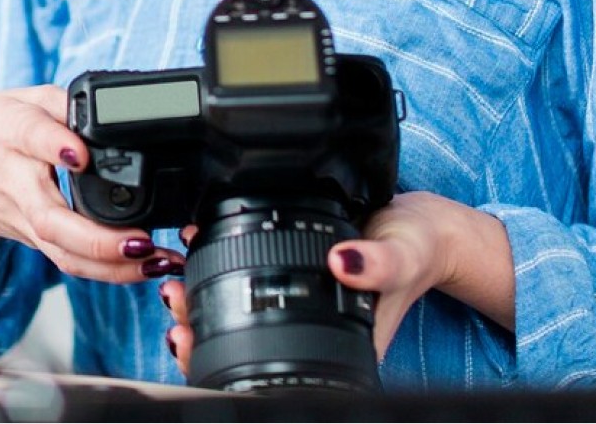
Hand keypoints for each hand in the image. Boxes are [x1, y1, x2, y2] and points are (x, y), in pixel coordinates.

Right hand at [0, 87, 184, 319]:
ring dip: (112, 268)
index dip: (55, 145)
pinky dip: (109, 272)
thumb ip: (63, 102)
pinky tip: (146, 269)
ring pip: (63, 255)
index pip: (30, 138)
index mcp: (11, 135)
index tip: (79, 154)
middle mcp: (16, 184)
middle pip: (51, 220)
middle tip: (140, 242)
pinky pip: (70, 262)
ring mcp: (24, 221)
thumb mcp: (19, 99)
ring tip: (157, 262)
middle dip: (98, 239)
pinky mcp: (35, 240)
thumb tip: (105, 109)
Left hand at [161, 194, 512, 374]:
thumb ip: (379, 263)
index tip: (187, 334)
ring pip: (241, 320)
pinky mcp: (293, 278)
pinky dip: (218, 277)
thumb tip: (345, 263)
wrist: (421, 230)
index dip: (224, 360)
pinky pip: (248, 288)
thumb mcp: (403, 252)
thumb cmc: (418, 248)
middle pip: (247, 346)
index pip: (274, 365)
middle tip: (173, 304)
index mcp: (339, 341)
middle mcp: (315, 331)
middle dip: (203, 329)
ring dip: (204, 306)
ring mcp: (301, 307)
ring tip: (175, 286)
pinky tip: (197, 260)